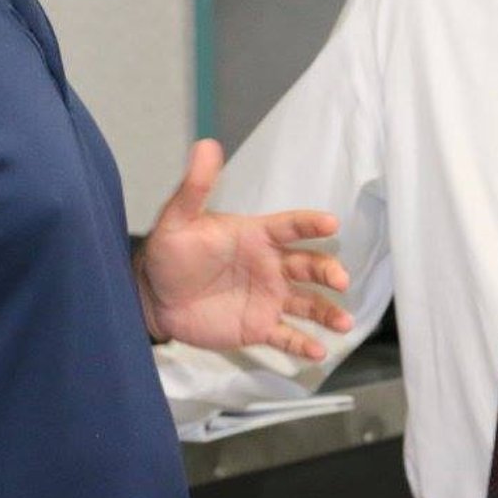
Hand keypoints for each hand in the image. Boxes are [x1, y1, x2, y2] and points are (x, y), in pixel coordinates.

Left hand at [137, 139, 352, 358]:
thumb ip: (195, 187)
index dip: (310, 224)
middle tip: (340, 280)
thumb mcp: (178, 219)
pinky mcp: (258, 327)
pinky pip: (286, 336)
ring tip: (344, 322)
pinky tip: (319, 352)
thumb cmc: (169, 254)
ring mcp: (268, 298)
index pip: (290, 227)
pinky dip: (304, 344)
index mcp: (256, 236)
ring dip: (327, 311)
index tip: (331, 223)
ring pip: (307, 303)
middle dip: (328, 270)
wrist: (153, 297)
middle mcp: (270, 266)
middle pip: (308, 266)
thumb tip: (206, 145)